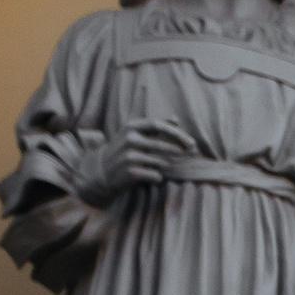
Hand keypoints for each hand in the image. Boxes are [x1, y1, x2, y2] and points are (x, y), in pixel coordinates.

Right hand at [73, 120, 191, 206]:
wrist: (103, 171)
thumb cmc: (125, 151)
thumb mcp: (136, 134)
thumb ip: (155, 127)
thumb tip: (175, 118)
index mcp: (131, 127)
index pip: (158, 125)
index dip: (176, 133)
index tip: (191, 141)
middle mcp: (129, 139)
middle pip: (161, 144)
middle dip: (179, 149)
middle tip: (191, 153)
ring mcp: (129, 156)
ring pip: (161, 161)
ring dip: (169, 164)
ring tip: (168, 164)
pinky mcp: (131, 172)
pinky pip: (156, 175)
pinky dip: (159, 176)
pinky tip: (154, 176)